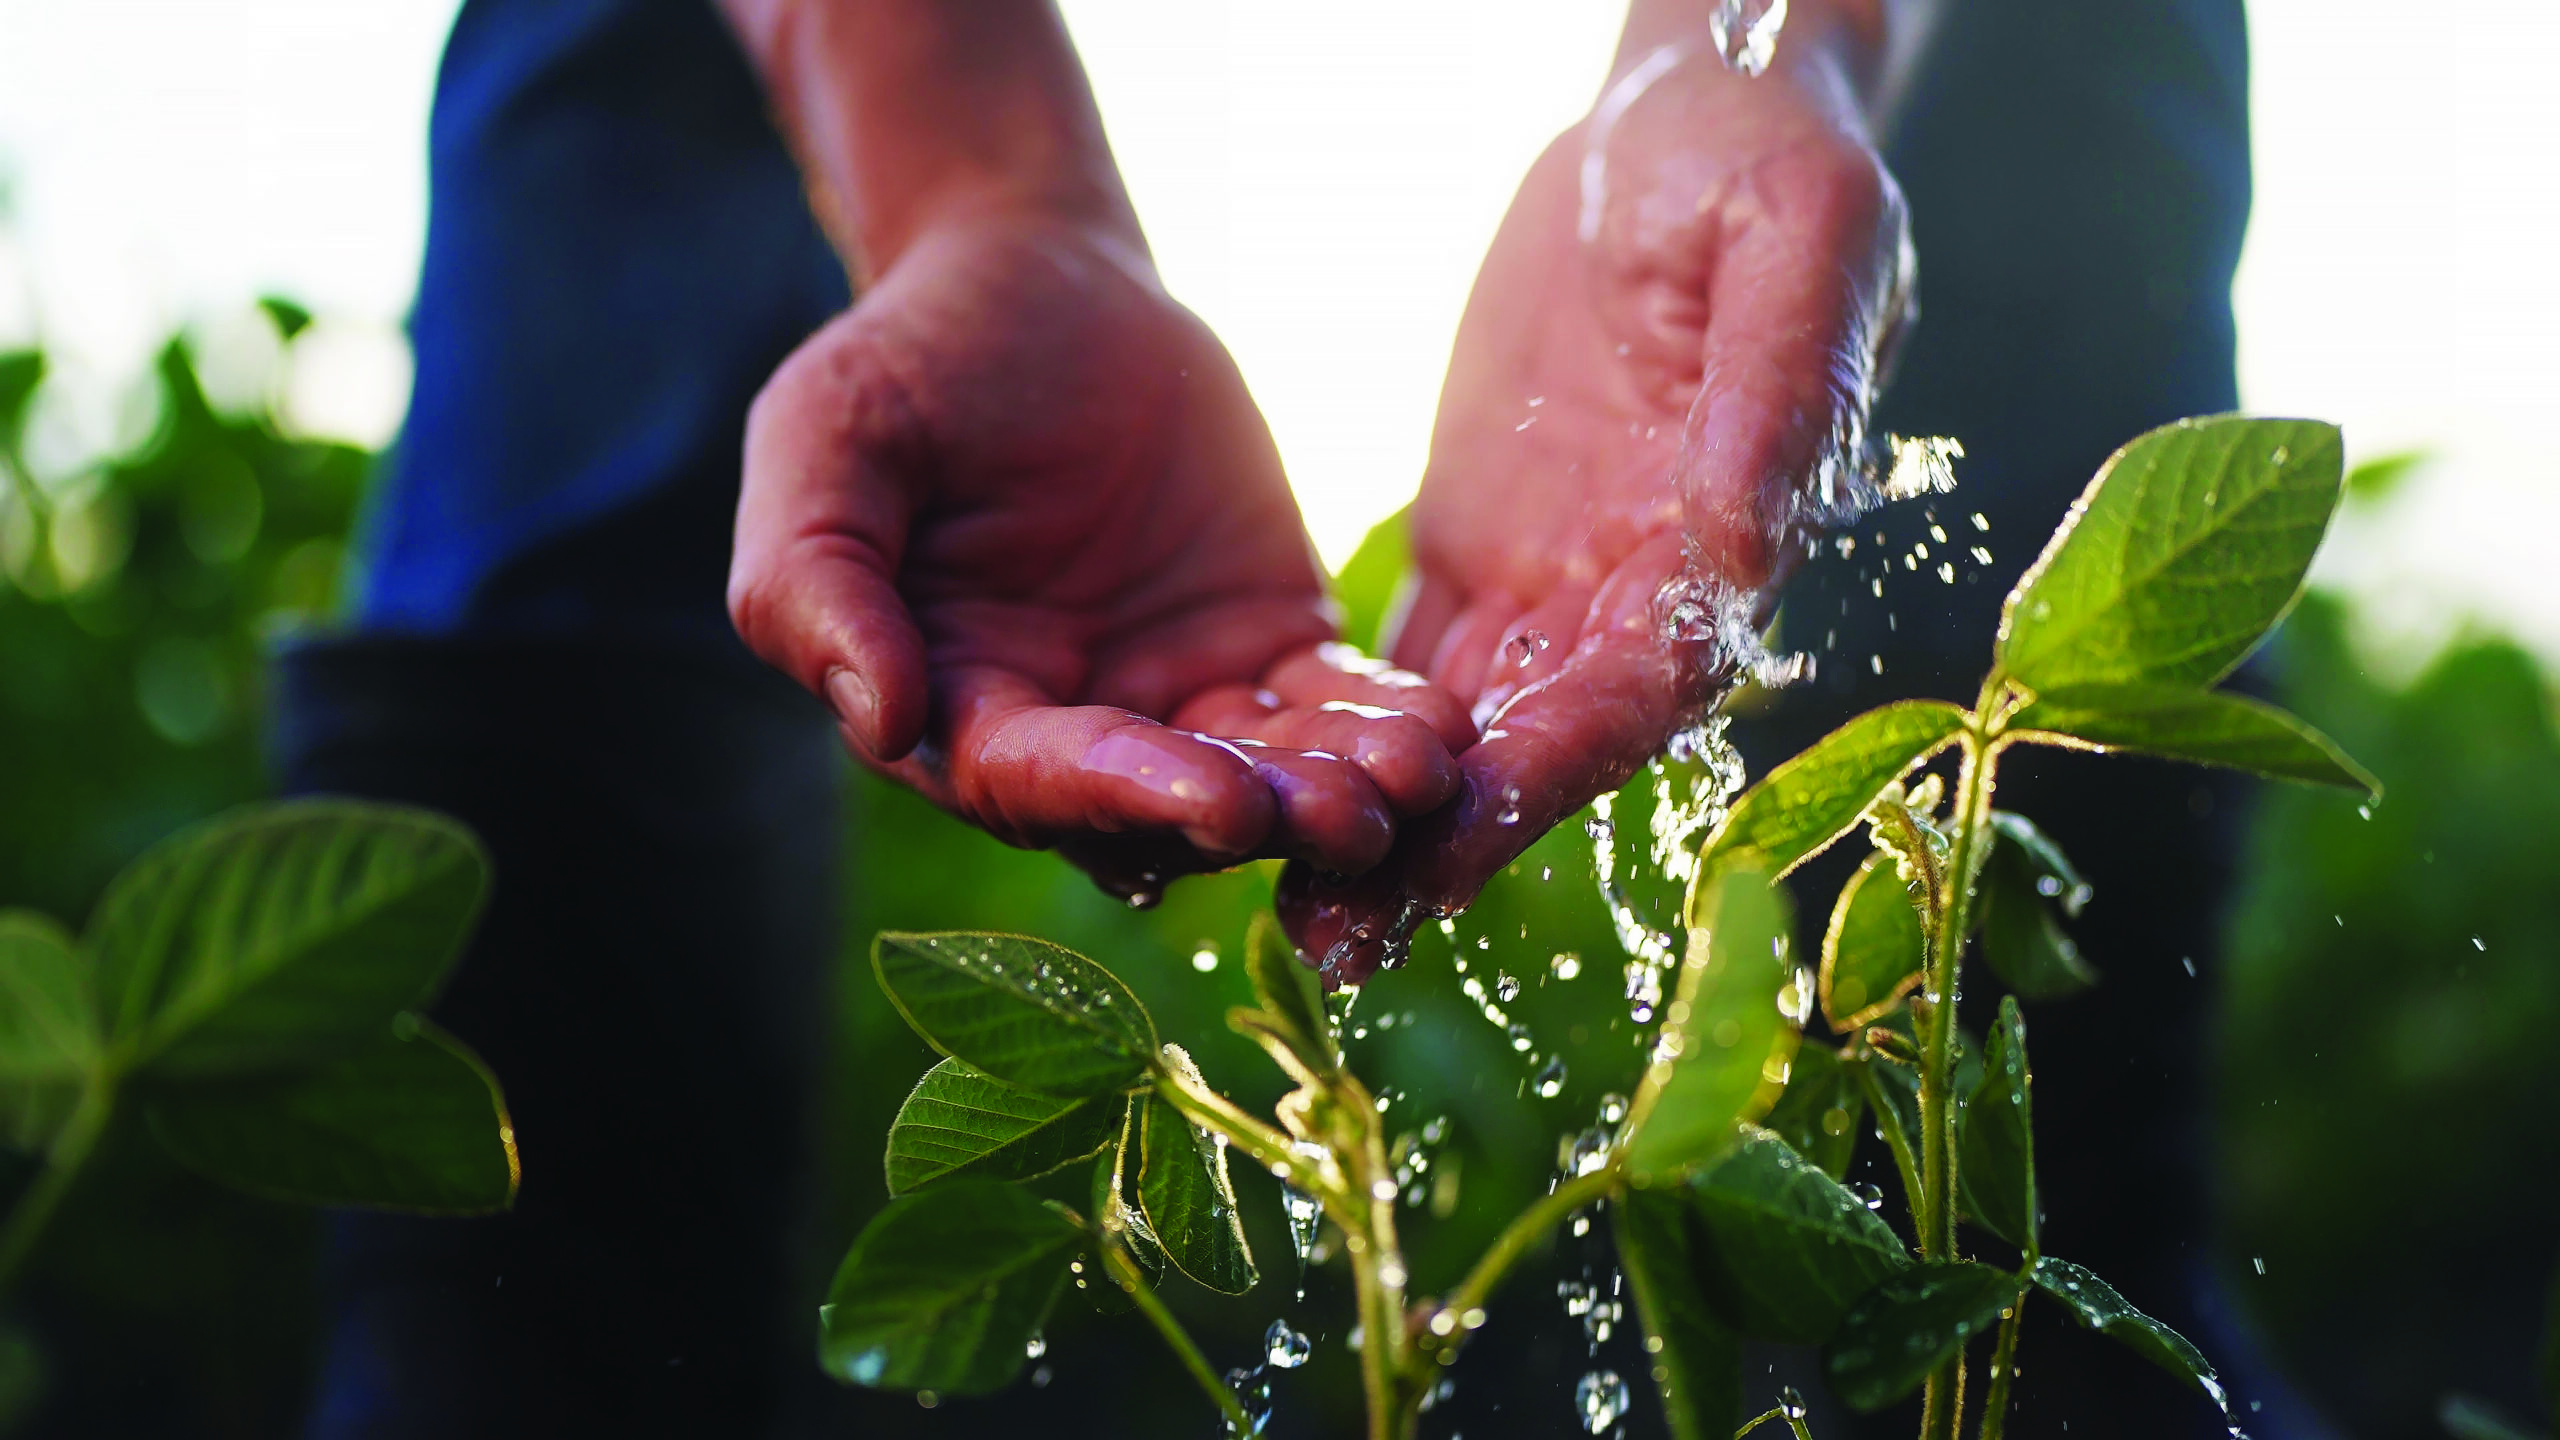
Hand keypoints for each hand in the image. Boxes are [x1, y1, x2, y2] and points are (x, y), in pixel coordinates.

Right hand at [728, 210, 1474, 898]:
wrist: (1036, 277)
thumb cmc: (907, 362)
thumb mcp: (825, 443)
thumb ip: (817, 580)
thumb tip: (876, 719)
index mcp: (957, 711)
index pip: (1041, 781)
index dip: (1128, 796)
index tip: (1220, 800)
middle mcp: (1075, 730)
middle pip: (1170, 807)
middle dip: (1263, 814)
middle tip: (1349, 815)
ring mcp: (1180, 695)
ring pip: (1264, 770)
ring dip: (1338, 788)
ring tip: (1414, 780)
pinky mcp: (1267, 640)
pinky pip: (1330, 701)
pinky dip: (1382, 723)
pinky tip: (1441, 732)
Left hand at [1281, 39, 1913, 982]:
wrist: (1681, 115)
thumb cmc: (1762, 158)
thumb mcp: (1795, 241)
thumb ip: (1775, 393)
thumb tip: (1743, 546)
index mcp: (1728, 528)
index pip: (1646, 678)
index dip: (1561, 759)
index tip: (1462, 832)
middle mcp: (1644, 587)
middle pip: (1546, 743)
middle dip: (1451, 842)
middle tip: (1345, 938)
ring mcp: (1558, 579)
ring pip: (1470, 731)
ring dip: (1390, 825)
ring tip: (1295, 916)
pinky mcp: (1482, 550)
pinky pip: (1413, 668)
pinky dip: (1351, 741)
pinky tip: (1272, 806)